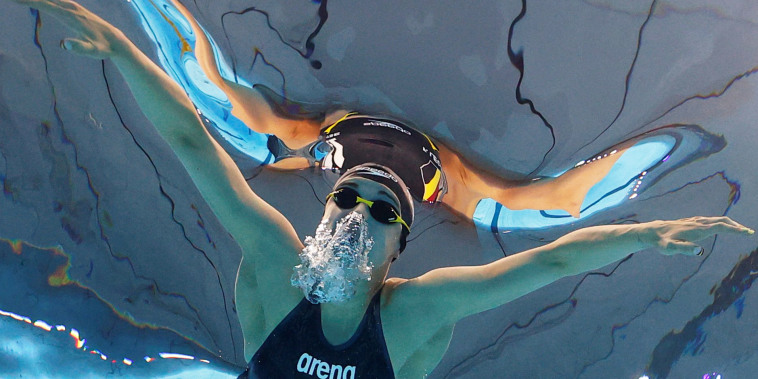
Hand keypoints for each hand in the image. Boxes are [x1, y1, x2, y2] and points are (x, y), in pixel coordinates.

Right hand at [9, 0, 126, 58]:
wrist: (116, 41)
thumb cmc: (103, 48)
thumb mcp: (92, 51)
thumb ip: (79, 48)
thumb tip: (64, 44)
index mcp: (71, 17)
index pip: (47, 6)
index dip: (30, 1)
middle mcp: (72, 9)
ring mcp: (75, 8)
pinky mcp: (77, 10)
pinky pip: (58, 0)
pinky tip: (42, 0)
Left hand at [637, 216, 753, 255]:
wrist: (652, 232)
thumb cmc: (662, 242)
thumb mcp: (670, 248)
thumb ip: (684, 249)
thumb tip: (699, 251)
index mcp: (698, 229)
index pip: (721, 227)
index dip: (735, 230)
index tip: (747, 233)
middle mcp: (698, 223)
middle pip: (722, 221)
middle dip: (736, 226)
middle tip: (749, 232)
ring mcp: (695, 221)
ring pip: (717, 219)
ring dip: (731, 224)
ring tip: (740, 230)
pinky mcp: (692, 222)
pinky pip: (711, 220)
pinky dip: (722, 223)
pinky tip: (723, 227)